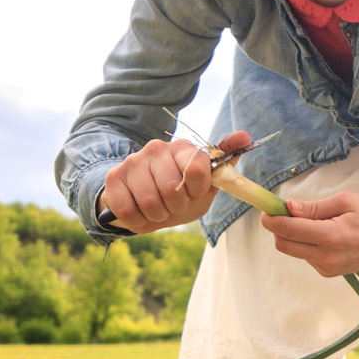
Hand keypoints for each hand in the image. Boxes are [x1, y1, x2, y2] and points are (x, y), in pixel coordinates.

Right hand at [98, 130, 247, 233]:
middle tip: (173, 205)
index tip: (193, 193)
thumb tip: (245, 136)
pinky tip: (141, 213)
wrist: (144, 206)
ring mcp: (133, 161)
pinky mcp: (114, 178)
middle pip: (172, 189)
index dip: (197, 191)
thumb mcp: (206, 187)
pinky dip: (138, 221)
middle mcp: (157, 149)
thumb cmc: (180, 196)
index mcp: (184, 149)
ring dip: (157, 215)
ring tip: (157, 210)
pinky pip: (128, 210)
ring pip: (150, 202)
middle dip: (176, 207)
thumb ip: (225, 164)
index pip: (198, 169)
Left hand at [261, 191, 358, 276]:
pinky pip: (306, 257)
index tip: (267, 209)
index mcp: (331, 236)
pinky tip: (325, 236)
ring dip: (294, 236)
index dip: (272, 219)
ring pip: (293, 250)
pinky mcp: (329, 273)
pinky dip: (306, 245)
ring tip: (316, 223)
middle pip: (283, 244)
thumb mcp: (346, 201)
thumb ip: (314, 207)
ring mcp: (327, 268)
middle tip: (286, 213)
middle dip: (278, 228)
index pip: (288, 230)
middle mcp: (326, 257)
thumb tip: (288, 208)